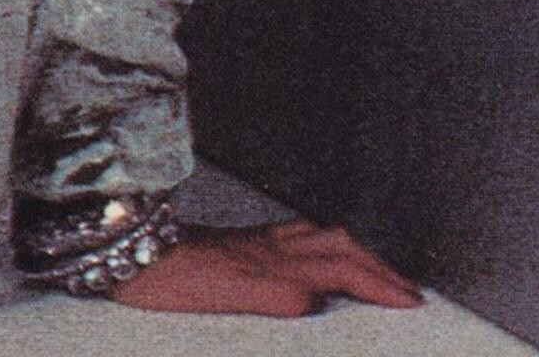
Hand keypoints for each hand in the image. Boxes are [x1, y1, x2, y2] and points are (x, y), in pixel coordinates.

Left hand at [114, 221, 421, 317]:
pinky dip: (322, 244)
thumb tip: (315, 300)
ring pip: (320, 236)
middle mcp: (270, 246)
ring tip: (377, 267)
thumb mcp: (223, 296)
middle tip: (408, 290)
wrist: (127, 250)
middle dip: (378, 267)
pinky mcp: (240, 244)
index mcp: (274, 261)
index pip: (341, 269)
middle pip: (339, 246)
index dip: (379, 285)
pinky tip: (317, 251)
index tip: (411, 301)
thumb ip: (272, 295)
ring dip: (356, 251)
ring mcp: (255, 242)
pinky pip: (297, 236)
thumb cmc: (168, 278)